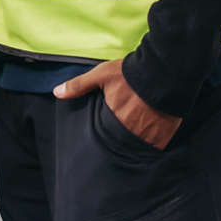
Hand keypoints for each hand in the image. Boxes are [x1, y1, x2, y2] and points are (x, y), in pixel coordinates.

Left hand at [54, 58, 180, 149]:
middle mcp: (129, 132)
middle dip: (121, 137)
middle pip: (121, 142)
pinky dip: (152, 145)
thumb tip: (57, 93)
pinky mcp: (163, 137)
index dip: (107, 130)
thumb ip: (79, 85)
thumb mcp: (102, 75)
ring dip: (136, 141)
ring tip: (138, 133)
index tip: (109, 128)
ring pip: (137, 146)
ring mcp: (147, 137)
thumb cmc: (130, 73)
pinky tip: (152, 136)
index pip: (105, 134)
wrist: (162, 71)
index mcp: (113, 119)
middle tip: (124, 129)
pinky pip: (155, 149)